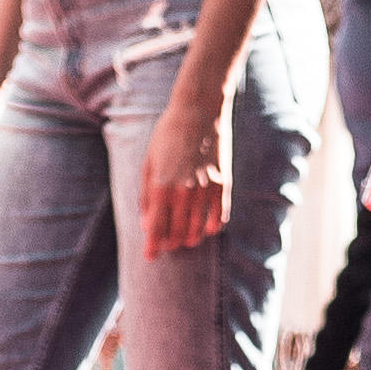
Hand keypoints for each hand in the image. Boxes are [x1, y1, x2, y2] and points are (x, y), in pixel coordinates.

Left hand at [138, 79, 229, 258]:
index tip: (150, 257)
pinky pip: (219, 216)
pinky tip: (206, 229)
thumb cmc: (167, 136)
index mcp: (161, 186)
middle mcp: (183, 192)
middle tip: (167, 246)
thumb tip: (147, 224)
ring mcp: (206, 189)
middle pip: (176, 233)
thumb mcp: (149, 163)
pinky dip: (211, 227)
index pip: (156, 228)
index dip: (152, 246)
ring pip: (197, 229)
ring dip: (189, 239)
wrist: (198, 112)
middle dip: (170, 243)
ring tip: (185, 240)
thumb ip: (147, 196)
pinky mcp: (223, 184)